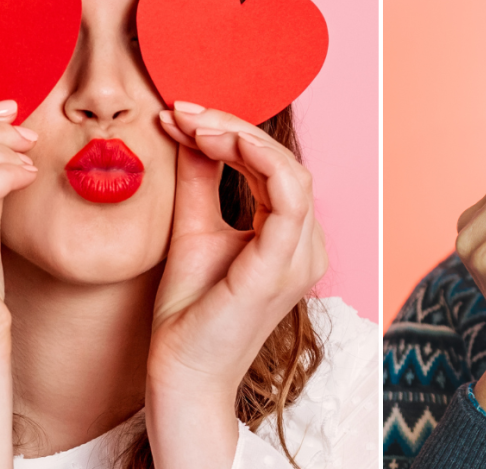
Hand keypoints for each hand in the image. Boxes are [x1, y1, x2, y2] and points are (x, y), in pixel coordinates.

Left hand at [146, 102, 327, 468]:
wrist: (180, 373)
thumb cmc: (189, 312)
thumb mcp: (193, 228)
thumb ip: (200, 180)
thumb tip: (188, 129)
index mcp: (290, 240)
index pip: (273, 168)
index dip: (230, 133)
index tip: (179, 115)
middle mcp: (306, 247)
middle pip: (284, 163)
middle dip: (232, 127)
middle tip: (181, 111)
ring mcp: (300, 257)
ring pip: (289, 171)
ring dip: (239, 137)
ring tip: (191, 124)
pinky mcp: (281, 266)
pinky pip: (288, 196)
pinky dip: (256, 159)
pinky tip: (215, 142)